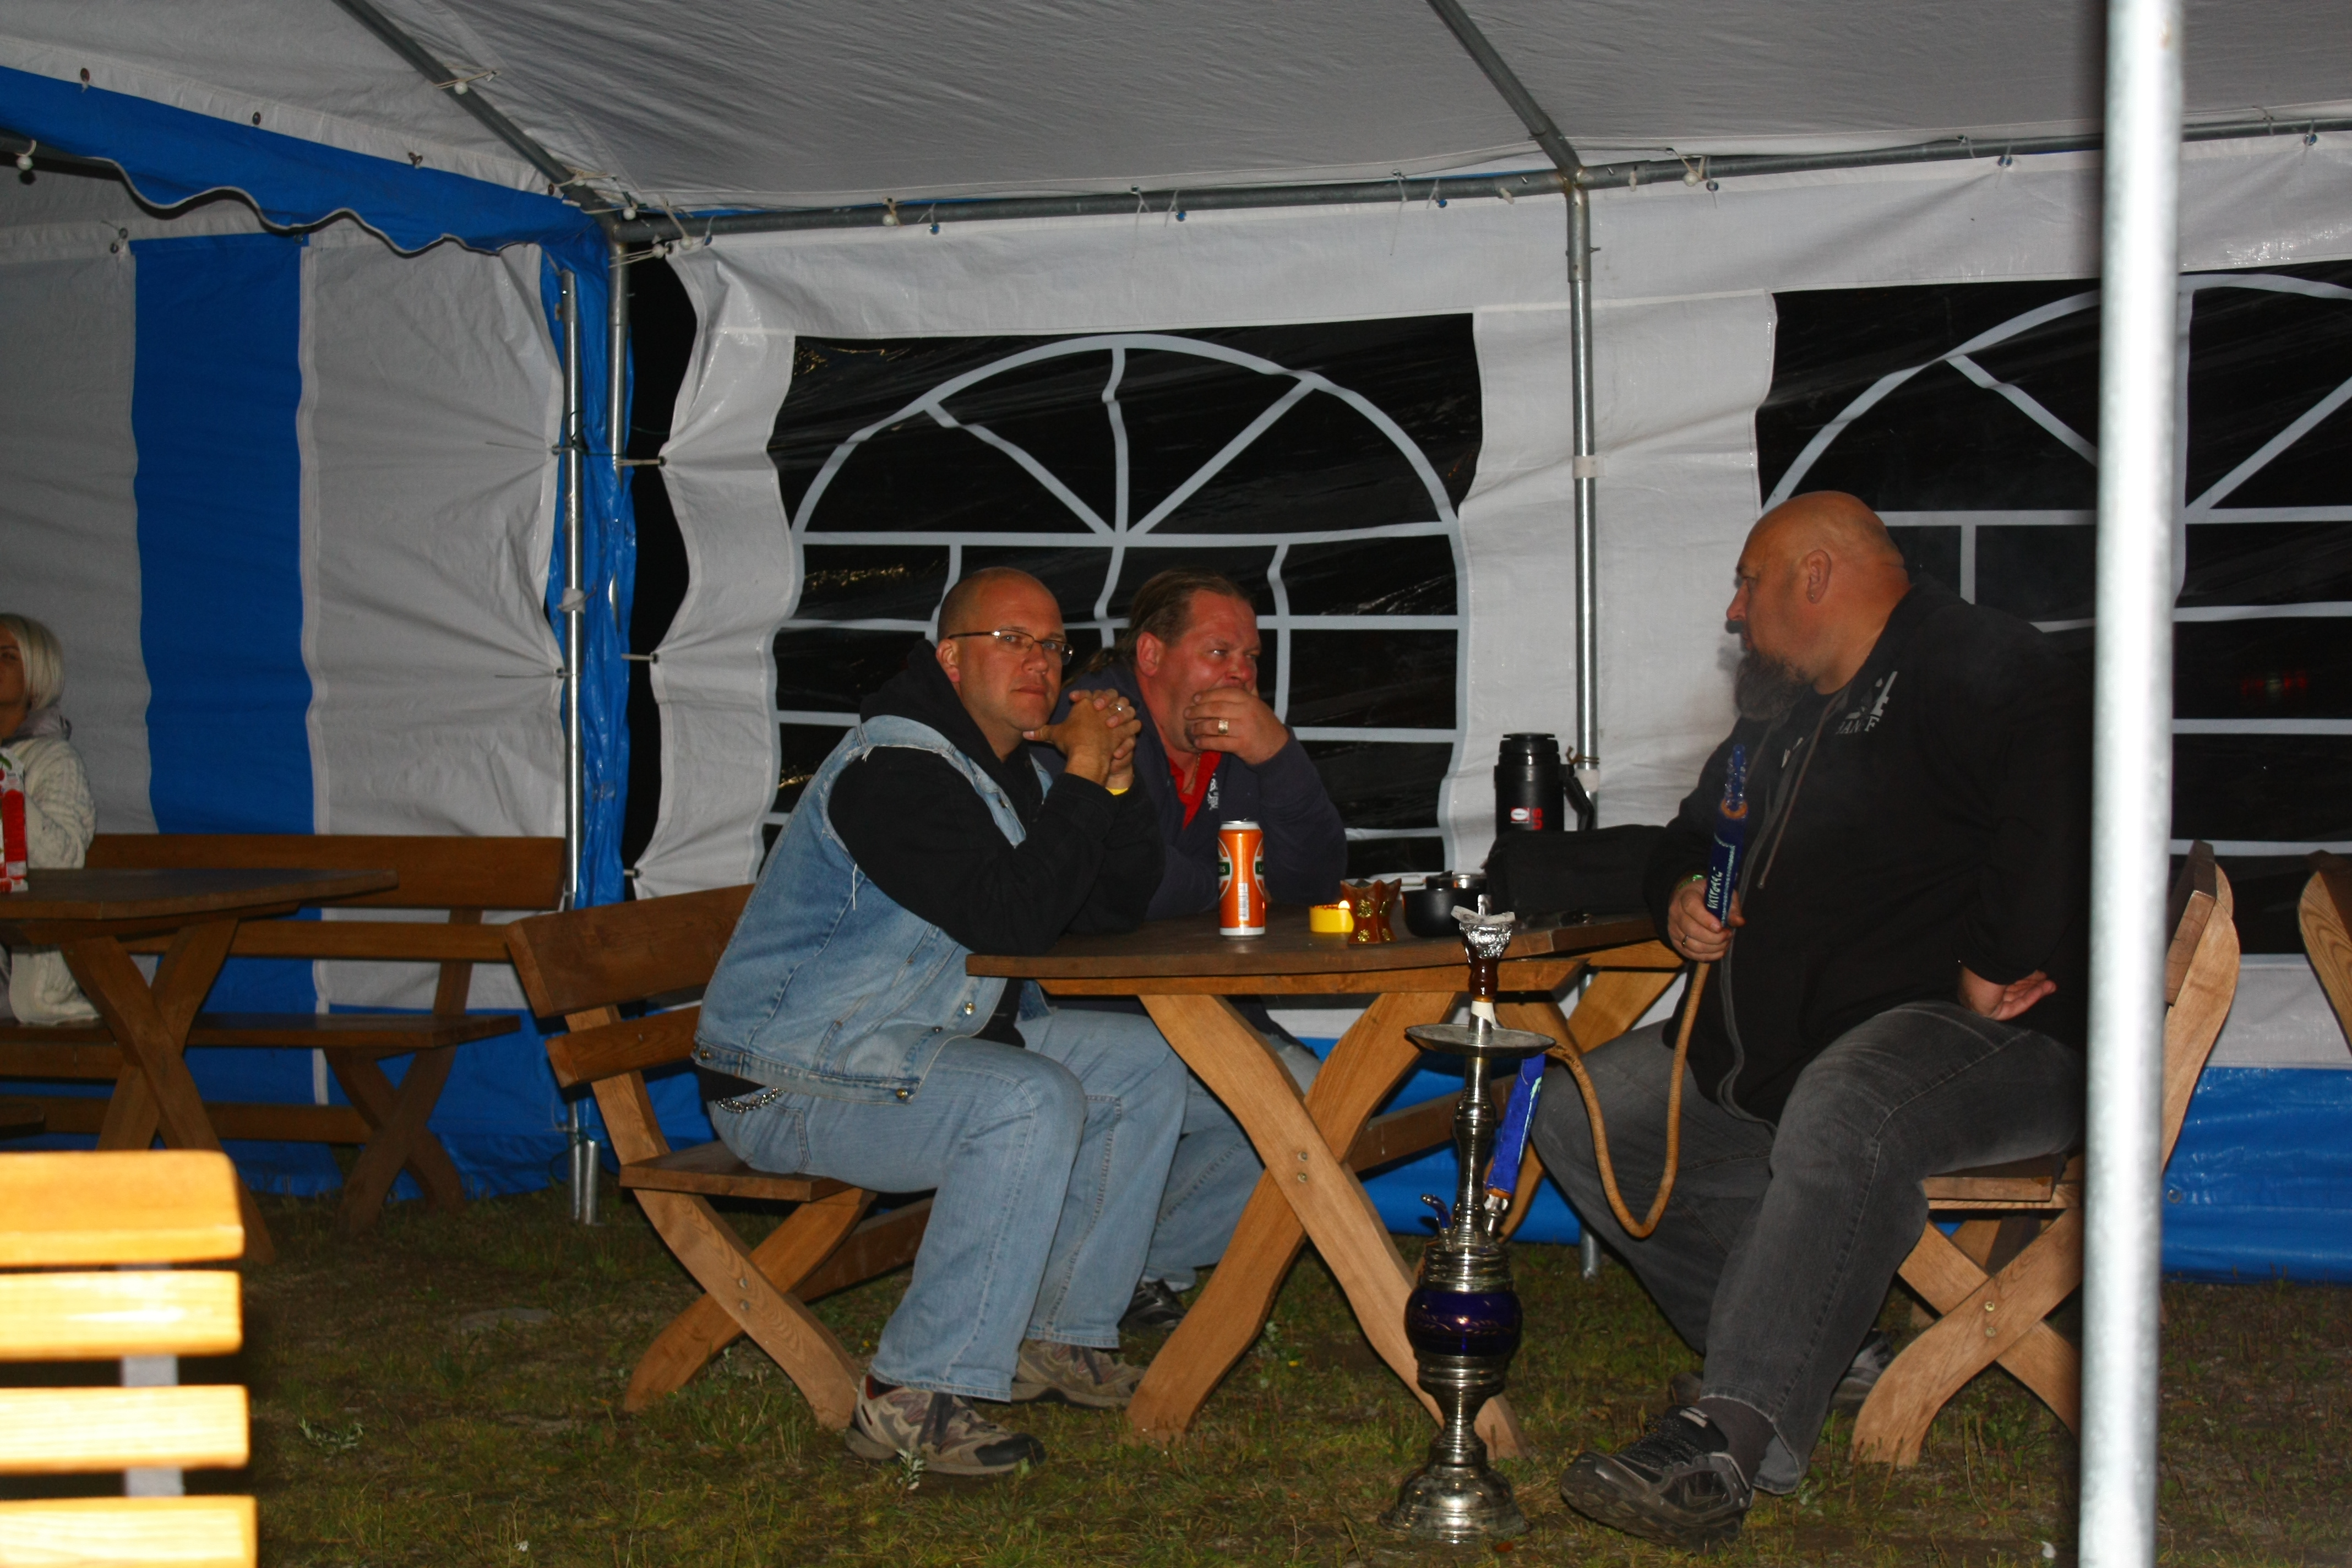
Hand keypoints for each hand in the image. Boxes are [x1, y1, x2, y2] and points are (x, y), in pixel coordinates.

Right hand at [1025, 699, 1142, 786]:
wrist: (1088, 754)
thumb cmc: (1071, 742)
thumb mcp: (1055, 735)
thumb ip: (1042, 732)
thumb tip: (1025, 734)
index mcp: (1086, 702)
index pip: (1086, 693)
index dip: (1082, 696)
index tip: (1076, 700)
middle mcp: (1103, 706)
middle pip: (1111, 694)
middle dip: (1108, 699)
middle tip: (1103, 708)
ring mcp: (1116, 717)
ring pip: (1126, 707)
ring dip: (1125, 712)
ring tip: (1120, 718)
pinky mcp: (1125, 730)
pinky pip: (1135, 724)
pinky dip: (1133, 727)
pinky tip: (1130, 730)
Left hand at [1184, 686, 1288, 765]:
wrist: (1277, 748)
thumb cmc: (1263, 725)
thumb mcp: (1257, 705)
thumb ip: (1242, 695)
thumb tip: (1223, 683)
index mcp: (1249, 700)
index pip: (1224, 693)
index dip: (1207, 695)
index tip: (1195, 698)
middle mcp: (1246, 712)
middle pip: (1215, 708)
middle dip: (1198, 711)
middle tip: (1187, 714)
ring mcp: (1244, 729)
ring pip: (1214, 726)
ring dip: (1199, 727)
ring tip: (1192, 729)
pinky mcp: (1241, 745)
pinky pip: (1218, 742)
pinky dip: (1205, 742)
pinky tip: (1198, 742)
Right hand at [1667, 877, 1741, 962]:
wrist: (1688, 900)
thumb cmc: (1708, 897)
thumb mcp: (1722, 896)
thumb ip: (1731, 908)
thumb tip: (1739, 922)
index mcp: (1686, 896)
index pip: (1692, 908)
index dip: (1706, 919)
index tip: (1720, 927)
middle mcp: (1676, 913)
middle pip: (1691, 930)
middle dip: (1714, 937)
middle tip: (1728, 934)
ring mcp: (1673, 929)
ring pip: (1691, 945)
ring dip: (1712, 948)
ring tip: (1725, 942)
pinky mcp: (1676, 942)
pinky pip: (1690, 954)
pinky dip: (1707, 956)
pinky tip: (1719, 950)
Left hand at [1958, 965, 2053, 1020]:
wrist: (1983, 970)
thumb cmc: (1995, 960)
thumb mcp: (2013, 964)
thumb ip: (2025, 969)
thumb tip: (2041, 972)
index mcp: (1981, 972)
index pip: (2006, 976)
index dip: (2025, 975)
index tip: (2041, 973)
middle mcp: (1982, 986)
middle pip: (2012, 987)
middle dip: (2032, 984)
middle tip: (2050, 980)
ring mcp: (1985, 1000)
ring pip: (2015, 996)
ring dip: (2035, 990)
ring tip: (2053, 985)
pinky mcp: (1992, 1012)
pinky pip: (2014, 1006)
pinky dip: (2030, 998)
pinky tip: (2044, 990)